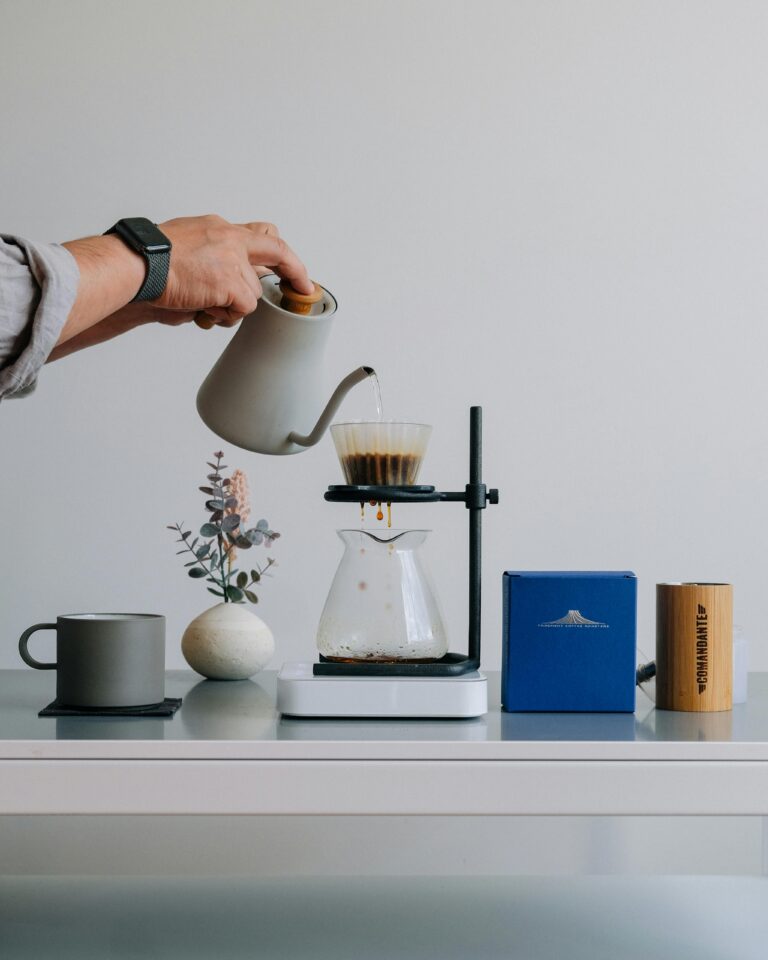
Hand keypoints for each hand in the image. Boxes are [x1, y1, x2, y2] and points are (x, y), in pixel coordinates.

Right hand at [157, 215, 312, 326]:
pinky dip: (225, 315)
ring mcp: (233, 260)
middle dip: (295, 272)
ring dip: (232, 305)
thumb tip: (228, 277)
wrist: (138, 265)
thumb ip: (213, 255)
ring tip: (204, 301)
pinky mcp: (231, 283)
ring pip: (252, 292)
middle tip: (304, 287)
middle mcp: (230, 239)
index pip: (262, 233)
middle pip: (277, 253)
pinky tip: (205, 308)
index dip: (281, 252)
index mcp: (219, 228)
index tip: (293, 267)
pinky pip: (243, 309)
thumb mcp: (187, 246)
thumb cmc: (152, 261)